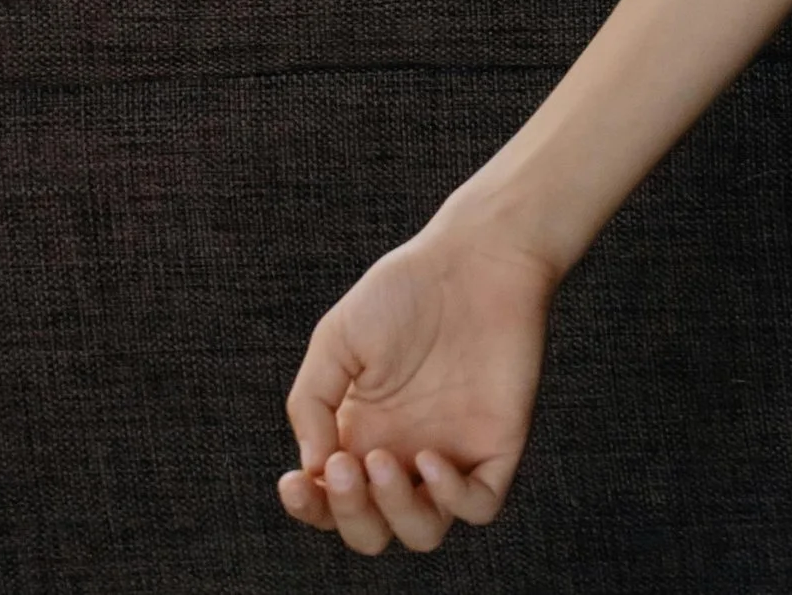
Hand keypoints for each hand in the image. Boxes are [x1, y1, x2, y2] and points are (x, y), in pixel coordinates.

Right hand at [278, 221, 559, 554]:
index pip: (330, 502)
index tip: (294, 481)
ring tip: (387, 460)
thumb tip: (311, 468)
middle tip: (348, 465)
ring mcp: (452, 454)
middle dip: (350, 514)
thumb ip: (312, 403)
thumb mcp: (336, 340)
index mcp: (361, 434)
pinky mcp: (497, 445)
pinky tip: (431, 459)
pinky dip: (452, 499)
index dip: (309, 509)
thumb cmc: (403, 292)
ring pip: (423, 531)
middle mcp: (404, 454)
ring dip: (397, 513)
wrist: (475, 260)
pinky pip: (480, 506)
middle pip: (372, 530)